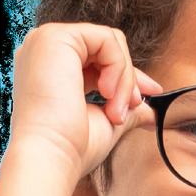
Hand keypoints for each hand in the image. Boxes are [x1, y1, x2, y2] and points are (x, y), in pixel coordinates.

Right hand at [8, 20, 163, 184]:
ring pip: (109, 43)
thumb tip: (151, 112)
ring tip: (115, 112)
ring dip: (123, 79)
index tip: (151, 94)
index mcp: (49, 67)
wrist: (51, 158)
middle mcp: (44, 49)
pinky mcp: (56, 37)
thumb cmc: (70, 148)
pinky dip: (117, 68)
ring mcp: (47, 40)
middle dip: (128, 77)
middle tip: (134, 106)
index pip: (96, 58)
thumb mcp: (104, 122)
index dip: (126, 75)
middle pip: (105, 46)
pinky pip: (106, 39)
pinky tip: (107, 95)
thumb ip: (125, 109)